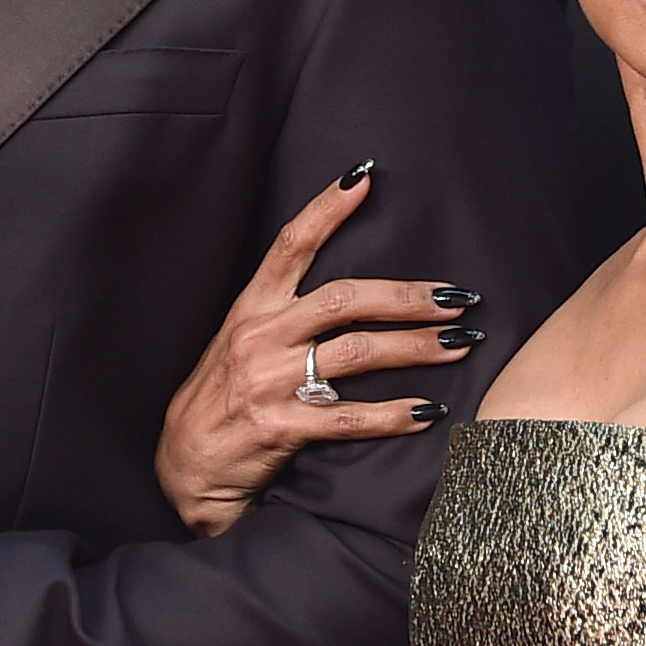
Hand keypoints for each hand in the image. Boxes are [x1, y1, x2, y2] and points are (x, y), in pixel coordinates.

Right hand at [155, 165, 484, 537]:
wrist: (185, 466)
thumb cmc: (222, 398)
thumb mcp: (240, 342)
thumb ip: (285, 315)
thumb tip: (350, 291)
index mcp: (251, 309)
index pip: (290, 246)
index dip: (325, 210)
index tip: (362, 179)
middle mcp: (260, 337)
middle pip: (344, 300)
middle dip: (407, 297)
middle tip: (456, 298)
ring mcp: (269, 382)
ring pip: (357, 353)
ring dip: (416, 347)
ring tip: (460, 344)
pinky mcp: (281, 428)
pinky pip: (349, 417)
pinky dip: (394, 415)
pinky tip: (428, 411)